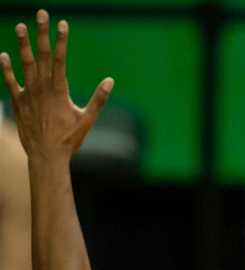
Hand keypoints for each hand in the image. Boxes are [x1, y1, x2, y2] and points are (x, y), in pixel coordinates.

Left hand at [1, 12, 112, 161]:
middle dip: (42, 33)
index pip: (61, 59)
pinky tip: (4, 55)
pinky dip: (6, 68)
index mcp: (59, 91)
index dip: (61, 40)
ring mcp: (28, 94)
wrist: (46, 156)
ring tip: (21, 26)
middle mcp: (42, 88)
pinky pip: (10, 82)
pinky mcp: (18, 102)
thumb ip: (98, 99)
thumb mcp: (87, 120)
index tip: (62, 24)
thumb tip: (110, 81)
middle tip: (41, 14)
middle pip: (42, 55)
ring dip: (23, 44)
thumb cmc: (69, 140)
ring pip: (25, 64)